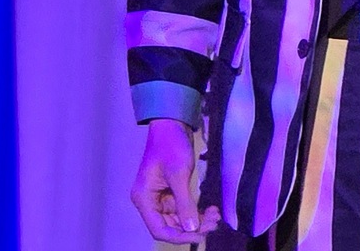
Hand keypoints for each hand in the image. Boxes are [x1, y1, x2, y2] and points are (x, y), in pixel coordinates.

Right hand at [130, 119, 220, 243]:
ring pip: (178, 217)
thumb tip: (192, 228)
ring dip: (196, 219)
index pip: (159, 229)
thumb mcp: (179, 174)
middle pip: (170, 225)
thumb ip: (185, 202)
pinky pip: (182, 207)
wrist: (172, 123)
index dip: (180, 236)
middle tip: (214, 222)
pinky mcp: (170, 190)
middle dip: (192, 227)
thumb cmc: (171, 145)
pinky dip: (195, 210)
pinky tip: (210, 209)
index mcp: (144, 199)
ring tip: (216, 216)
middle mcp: (149, 201)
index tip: (201, 235)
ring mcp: (160, 196)